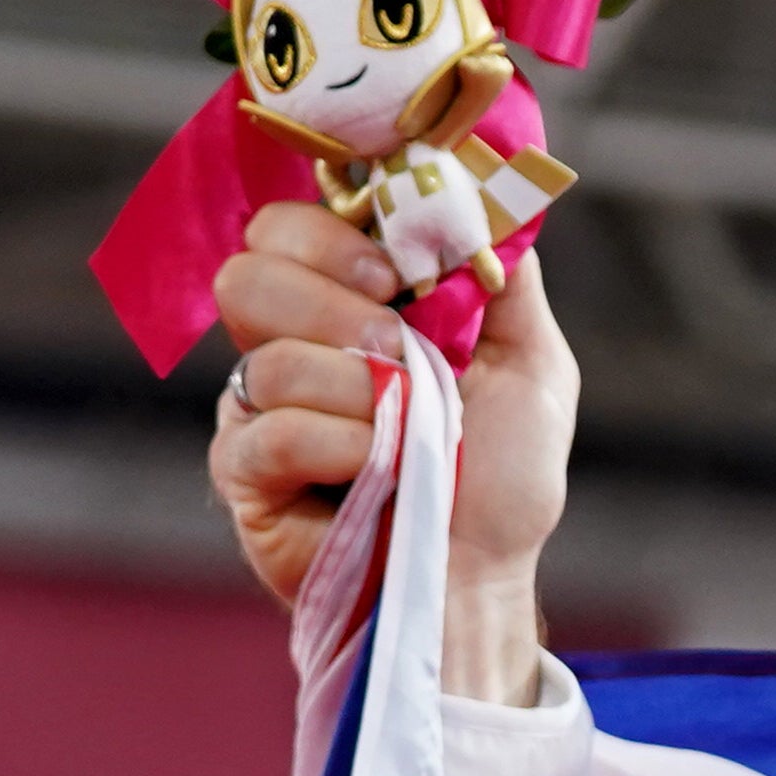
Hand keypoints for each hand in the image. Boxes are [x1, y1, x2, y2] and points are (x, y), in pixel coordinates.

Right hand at [208, 203, 579, 706]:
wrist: (482, 577)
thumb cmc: (503, 480)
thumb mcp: (532, 367)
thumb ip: (506, 279)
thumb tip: (487, 198)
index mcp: (346, 307)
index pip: (286, 229)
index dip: (329, 236)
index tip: (394, 274)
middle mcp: (290, 346)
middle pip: (248, 274)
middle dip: (333, 307)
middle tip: (398, 352)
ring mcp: (259, 410)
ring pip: (266, 358)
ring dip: (358, 394)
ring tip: (406, 433)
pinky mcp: (243, 474)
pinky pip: (269, 431)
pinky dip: (340, 448)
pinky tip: (374, 474)